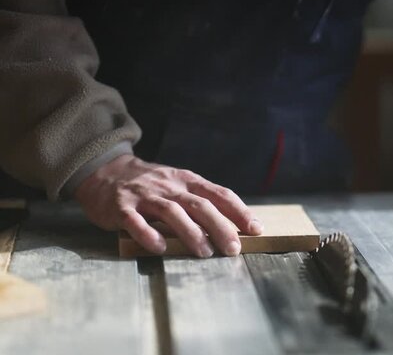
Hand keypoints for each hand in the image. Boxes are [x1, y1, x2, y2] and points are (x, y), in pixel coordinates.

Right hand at [74, 154, 262, 256]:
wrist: (105, 171)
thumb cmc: (151, 185)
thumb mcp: (179, 185)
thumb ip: (201, 201)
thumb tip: (235, 225)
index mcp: (187, 180)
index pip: (219, 194)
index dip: (239, 211)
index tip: (255, 229)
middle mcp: (169, 186)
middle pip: (199, 204)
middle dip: (220, 226)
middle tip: (233, 248)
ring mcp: (144, 196)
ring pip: (171, 211)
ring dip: (190, 232)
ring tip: (204, 252)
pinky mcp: (121, 207)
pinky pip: (134, 221)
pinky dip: (147, 234)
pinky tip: (160, 248)